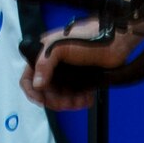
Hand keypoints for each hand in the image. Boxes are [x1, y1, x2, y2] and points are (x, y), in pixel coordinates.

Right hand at [21, 17, 139, 111]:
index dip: (32, 91)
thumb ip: (44, 63)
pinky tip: (86, 100)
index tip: (42, 101)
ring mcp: (67, 73)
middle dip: (55, 100)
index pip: (29, 76)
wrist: (115, 41)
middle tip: (67, 103)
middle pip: (46, 91)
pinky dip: (79, 101)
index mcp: (44, 55)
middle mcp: (53, 66)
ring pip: (61, 96)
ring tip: (80, 102)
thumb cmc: (86, 38)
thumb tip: (37, 85)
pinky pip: (75, 96)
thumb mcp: (59, 46)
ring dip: (68, 102)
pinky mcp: (82, 80)